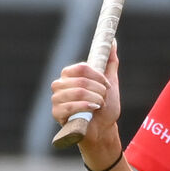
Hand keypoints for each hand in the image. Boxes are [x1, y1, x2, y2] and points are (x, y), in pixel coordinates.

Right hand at [50, 45, 122, 160]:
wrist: (104, 129)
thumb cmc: (105, 107)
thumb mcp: (110, 82)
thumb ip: (110, 62)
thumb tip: (113, 41)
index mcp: (70, 75)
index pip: (81, 67)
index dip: (98, 77)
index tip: (107, 85)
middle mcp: (59, 84)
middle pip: (81, 80)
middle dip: (99, 91)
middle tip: (103, 99)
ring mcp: (56, 99)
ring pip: (77, 92)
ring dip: (95, 99)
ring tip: (99, 106)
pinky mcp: (56, 113)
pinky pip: (70, 106)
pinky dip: (86, 107)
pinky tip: (93, 110)